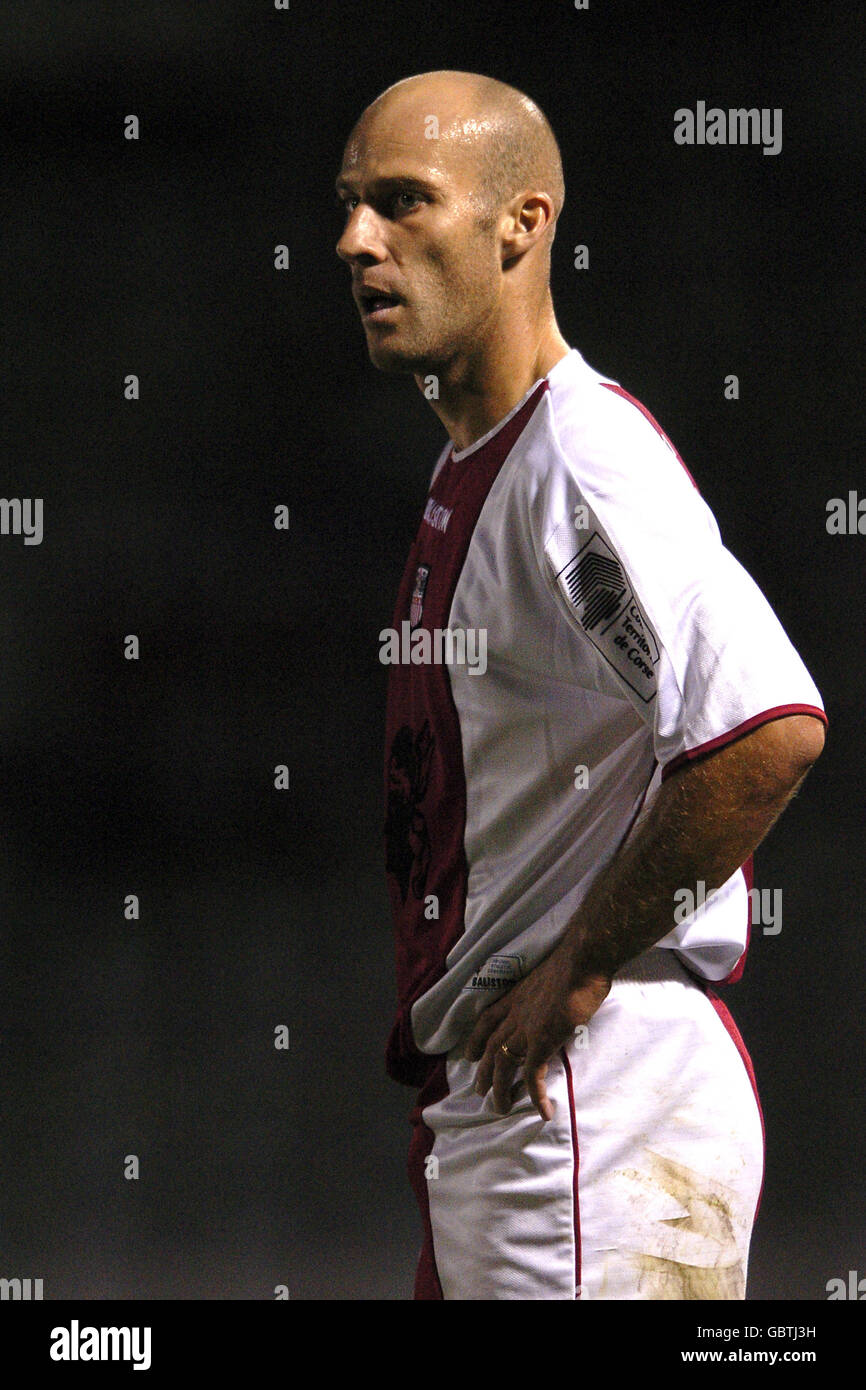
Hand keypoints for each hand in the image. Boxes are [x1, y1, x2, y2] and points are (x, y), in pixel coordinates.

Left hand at [461, 945, 610, 1121]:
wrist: (581, 960)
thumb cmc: (575, 962)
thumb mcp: (552, 975)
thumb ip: (550, 991)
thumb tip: (563, 997)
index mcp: (517, 996)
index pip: (489, 1019)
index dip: (477, 1038)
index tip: (471, 1053)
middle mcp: (516, 1013)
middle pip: (492, 1046)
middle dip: (484, 1070)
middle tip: (479, 1090)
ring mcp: (526, 1028)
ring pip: (504, 1065)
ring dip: (500, 1089)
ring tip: (500, 1108)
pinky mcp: (542, 1042)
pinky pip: (533, 1076)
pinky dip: (536, 1096)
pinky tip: (543, 1112)